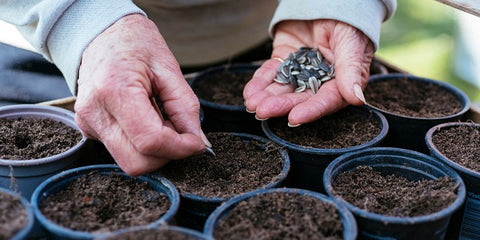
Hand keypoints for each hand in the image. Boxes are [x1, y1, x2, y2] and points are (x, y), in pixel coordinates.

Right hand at [74, 14, 208, 175]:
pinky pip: (123, 151)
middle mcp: (95, 112)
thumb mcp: (169, 68)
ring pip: (130, 162)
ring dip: (156, 150)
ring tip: (162, 119)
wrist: (100, 32)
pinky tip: (148, 119)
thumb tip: (199, 142)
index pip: (151, 141)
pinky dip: (143, 144)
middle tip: (180, 131)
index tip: (197, 142)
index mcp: (115, 90)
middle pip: (137, 163)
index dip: (180, 148)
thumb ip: (186, 108)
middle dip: (167, 154)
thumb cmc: (135, 43)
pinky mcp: (89, 129)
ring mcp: (88, 124)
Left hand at [244, 19, 373, 125]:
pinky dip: (260, 82)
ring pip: (283, 88)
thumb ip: (351, 70)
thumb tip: (356, 99)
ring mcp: (300, 69)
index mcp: (342, 79)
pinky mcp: (285, 58)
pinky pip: (271, 73)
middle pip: (300, 97)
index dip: (311, 110)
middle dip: (281, 105)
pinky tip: (250, 92)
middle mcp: (320, 79)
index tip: (294, 118)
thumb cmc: (348, 19)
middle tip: (263, 111)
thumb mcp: (351, 42)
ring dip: (267, 97)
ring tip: (253, 104)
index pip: (326, 99)